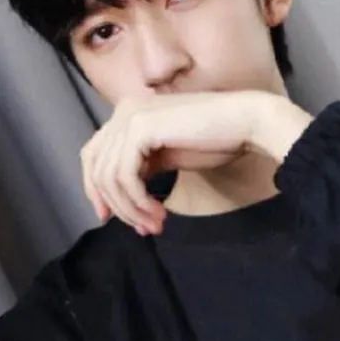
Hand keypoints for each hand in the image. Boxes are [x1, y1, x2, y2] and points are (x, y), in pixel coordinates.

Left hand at [80, 90, 311, 233]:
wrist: (245, 123)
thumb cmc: (216, 140)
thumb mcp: (169, 156)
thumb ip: (142, 169)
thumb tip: (120, 201)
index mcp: (128, 114)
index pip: (94, 156)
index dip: (96, 190)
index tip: (110, 218)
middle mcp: (124, 111)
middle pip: (96, 168)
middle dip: (116, 205)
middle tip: (142, 229)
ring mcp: (130, 117)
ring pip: (109, 176)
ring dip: (131, 209)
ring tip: (156, 224)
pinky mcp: (141, 128)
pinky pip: (124, 176)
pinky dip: (137, 200)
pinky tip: (157, 211)